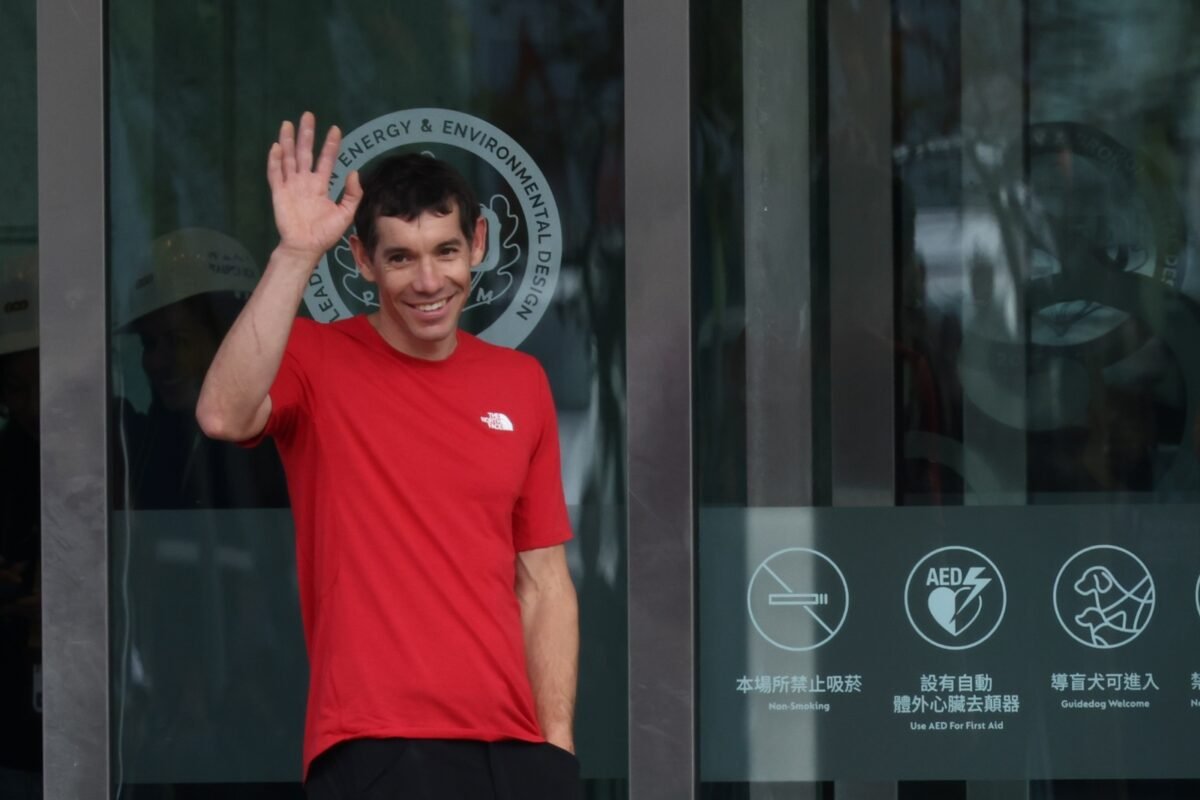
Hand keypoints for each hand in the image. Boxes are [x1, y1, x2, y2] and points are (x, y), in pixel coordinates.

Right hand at [267, 111, 363, 261]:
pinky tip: (276, 147)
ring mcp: (291, 186)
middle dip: (307, 134)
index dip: (330, 145)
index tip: (335, 129)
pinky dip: (275, 160)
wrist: (306, 247)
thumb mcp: (345, 214)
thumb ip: (352, 194)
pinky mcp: (279, 193)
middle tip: (308, 115)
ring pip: (289, 158)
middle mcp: (305, 181)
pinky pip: (276, 174)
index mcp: (320, 185)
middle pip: (305, 153)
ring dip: (288, 141)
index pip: (326, 159)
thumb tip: (353, 172)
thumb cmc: (325, 233)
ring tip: (288, 123)